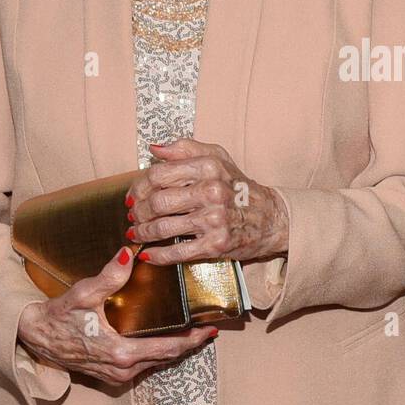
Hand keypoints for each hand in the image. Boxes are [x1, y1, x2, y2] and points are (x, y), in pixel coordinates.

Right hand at [16, 244, 218, 385]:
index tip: (209, 330)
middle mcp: (121, 369)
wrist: (33, 337)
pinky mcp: (110, 374)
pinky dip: (157, 353)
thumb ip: (109, 275)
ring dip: (173, 349)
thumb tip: (129, 252)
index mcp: (120, 353)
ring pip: (155, 364)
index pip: (167, 349)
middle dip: (188, 344)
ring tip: (192, 332)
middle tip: (208, 328)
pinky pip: (143, 366)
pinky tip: (165, 339)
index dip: (191, 340)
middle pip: (166, 358)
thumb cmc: (57, 316)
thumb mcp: (84, 293)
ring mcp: (116, 375)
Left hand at [126, 138, 289, 264]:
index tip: (134, 195)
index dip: (139, 186)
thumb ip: (185, 149)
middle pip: (157, 202)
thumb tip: (154, 149)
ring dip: (143, 233)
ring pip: (162, 227)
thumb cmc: (239, 187)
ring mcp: (214, 220)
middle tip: (133, 216)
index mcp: (208, 167)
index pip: (159, 174)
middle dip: (138, 212)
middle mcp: (211, 191)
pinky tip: (148, 254)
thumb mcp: (218, 158)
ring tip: (137, 233)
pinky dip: (157, 255)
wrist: (270, 218)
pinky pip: (177, 252)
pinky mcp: (216, 245)